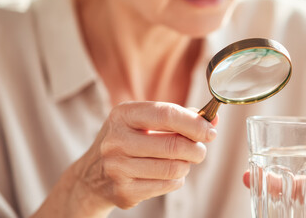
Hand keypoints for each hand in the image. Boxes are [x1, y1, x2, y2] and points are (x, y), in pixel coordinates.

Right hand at [35, 102, 217, 216]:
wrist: (92, 174)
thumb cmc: (129, 140)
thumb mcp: (145, 121)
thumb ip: (180, 117)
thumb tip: (213, 120)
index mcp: (123, 115)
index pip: (166, 115)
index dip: (194, 123)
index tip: (210, 130)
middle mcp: (116, 140)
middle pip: (174, 145)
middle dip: (196, 149)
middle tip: (200, 150)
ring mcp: (117, 168)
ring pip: (174, 168)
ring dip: (186, 165)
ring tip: (180, 161)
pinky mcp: (123, 192)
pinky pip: (168, 185)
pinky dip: (176, 180)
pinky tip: (166, 174)